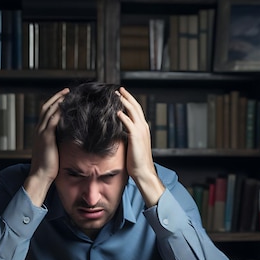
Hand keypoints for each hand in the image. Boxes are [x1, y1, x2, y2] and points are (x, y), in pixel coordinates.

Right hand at [25, 88, 68, 205]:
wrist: (40, 175)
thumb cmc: (49, 167)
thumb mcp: (53, 151)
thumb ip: (58, 142)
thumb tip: (69, 138)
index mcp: (40, 133)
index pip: (46, 113)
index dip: (54, 104)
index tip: (64, 98)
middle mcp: (39, 130)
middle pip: (46, 107)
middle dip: (57, 97)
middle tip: (67, 91)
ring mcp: (41, 132)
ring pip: (49, 110)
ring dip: (59, 100)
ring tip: (68, 94)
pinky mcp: (46, 137)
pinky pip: (52, 119)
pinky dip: (59, 111)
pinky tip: (67, 106)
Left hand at [117, 87, 164, 205]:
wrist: (143, 171)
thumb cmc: (136, 161)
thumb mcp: (132, 144)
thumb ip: (127, 135)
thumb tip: (118, 130)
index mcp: (143, 128)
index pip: (137, 110)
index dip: (130, 101)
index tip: (122, 94)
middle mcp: (143, 127)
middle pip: (135, 107)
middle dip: (127, 96)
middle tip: (119, 89)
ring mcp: (140, 131)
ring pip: (133, 112)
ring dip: (124, 102)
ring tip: (116, 95)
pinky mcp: (135, 137)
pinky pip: (128, 123)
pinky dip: (123, 116)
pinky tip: (117, 111)